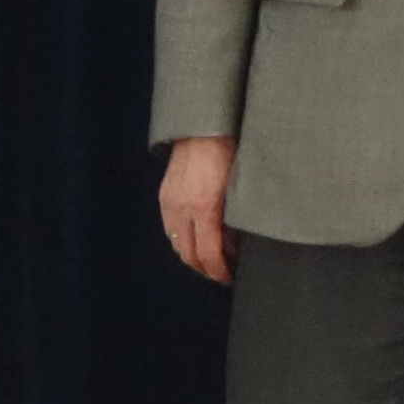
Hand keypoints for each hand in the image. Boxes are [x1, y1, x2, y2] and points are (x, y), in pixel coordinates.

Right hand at [159, 137, 237, 283]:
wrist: (203, 127)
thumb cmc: (228, 151)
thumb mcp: (239, 187)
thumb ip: (235, 218)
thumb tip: (234, 243)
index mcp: (205, 207)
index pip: (208, 255)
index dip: (219, 272)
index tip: (229, 277)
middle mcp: (183, 209)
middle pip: (189, 255)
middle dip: (206, 269)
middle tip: (221, 272)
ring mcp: (170, 203)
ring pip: (177, 244)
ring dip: (192, 255)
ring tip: (211, 256)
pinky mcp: (164, 196)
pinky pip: (170, 228)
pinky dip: (182, 239)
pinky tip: (196, 235)